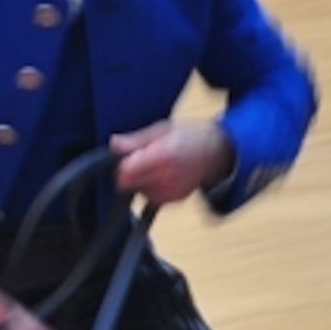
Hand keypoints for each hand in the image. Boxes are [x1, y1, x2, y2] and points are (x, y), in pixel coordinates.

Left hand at [110, 119, 236, 205]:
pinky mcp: (173, 200)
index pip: (126, 171)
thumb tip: (114, 144)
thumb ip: (137, 140)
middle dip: (126, 173)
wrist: (216, 154)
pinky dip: (149, 188)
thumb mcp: (163, 129)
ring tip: (152, 166)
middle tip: (136, 160)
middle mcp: (167, 177)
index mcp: (164, 155)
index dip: (119, 164)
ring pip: (137, 192)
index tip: (123, 156)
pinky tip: (159, 176)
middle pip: (128, 184)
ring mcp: (171, 192)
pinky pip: (149, 198)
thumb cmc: (190, 137)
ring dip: (138, 181)